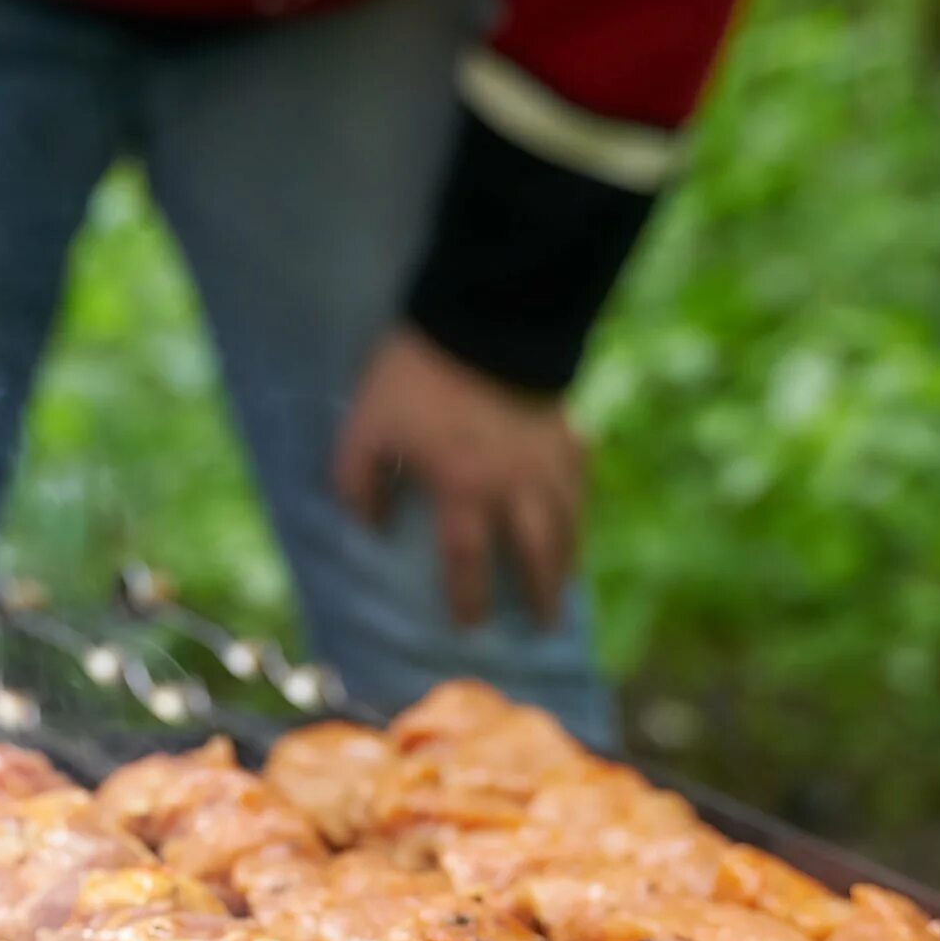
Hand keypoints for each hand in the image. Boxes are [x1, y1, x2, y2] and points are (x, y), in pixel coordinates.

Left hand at [333, 327, 584, 625]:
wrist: (480, 316)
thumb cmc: (414, 377)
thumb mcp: (367, 428)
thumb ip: (357, 483)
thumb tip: (365, 527)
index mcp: (466, 490)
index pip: (469, 562)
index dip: (470, 597)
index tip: (470, 624)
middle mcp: (516, 486)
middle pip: (537, 553)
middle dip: (541, 593)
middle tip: (545, 624)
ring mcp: (548, 458)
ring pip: (569, 520)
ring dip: (569, 557)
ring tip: (567, 580)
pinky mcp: (567, 428)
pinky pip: (581, 476)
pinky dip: (580, 501)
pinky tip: (578, 512)